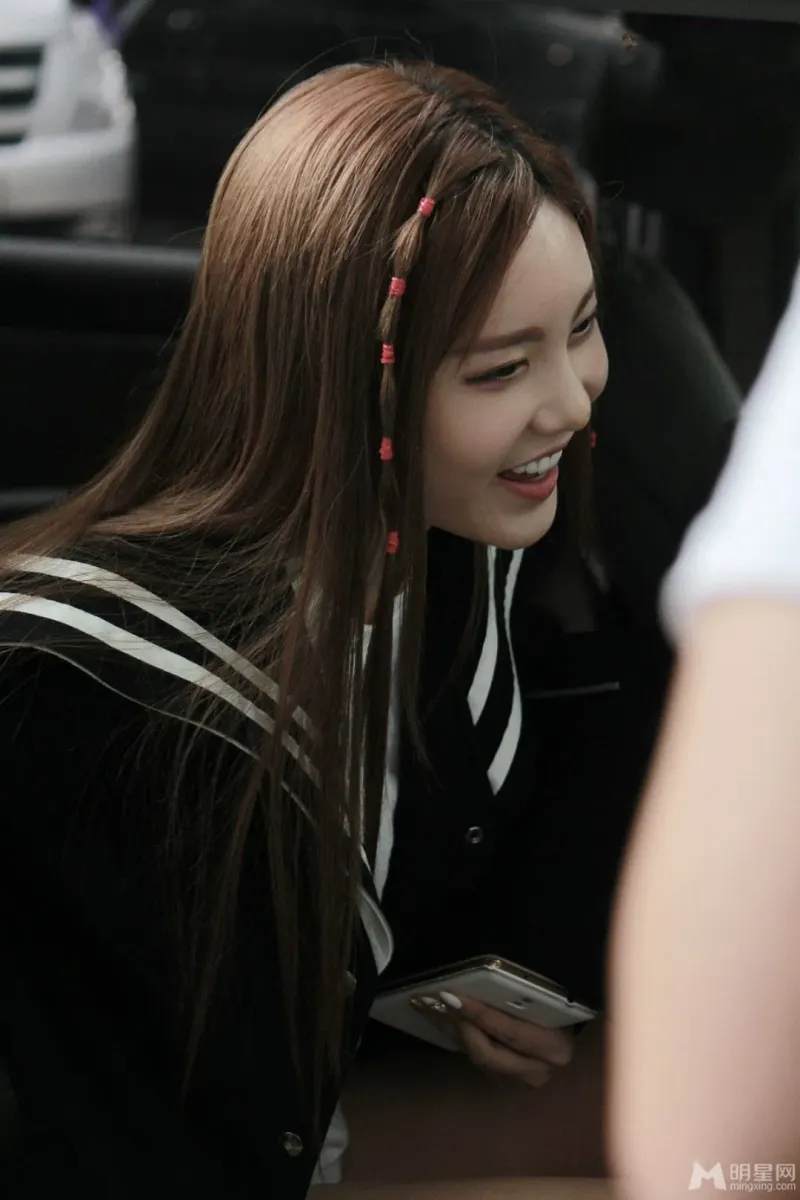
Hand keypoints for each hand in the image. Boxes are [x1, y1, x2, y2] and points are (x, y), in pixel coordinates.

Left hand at [409, 991, 574, 1087]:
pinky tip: (439, 1018)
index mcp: (554, 1047)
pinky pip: (475, 1059)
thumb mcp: (545, 997)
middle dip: (457, 1025)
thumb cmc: (555, 1005)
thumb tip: (481, 972)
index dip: (478, 1014)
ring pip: (477, 1058)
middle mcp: (539, 1071)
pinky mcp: (505, 1081)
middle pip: (488, 1052)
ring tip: (425, 1006)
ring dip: (450, 1030)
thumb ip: (519, 992)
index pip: (509, 1032)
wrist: (566, 1030)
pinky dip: (457, 1037)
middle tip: (432, 1000)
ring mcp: (520, 1081)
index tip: (451, 995)